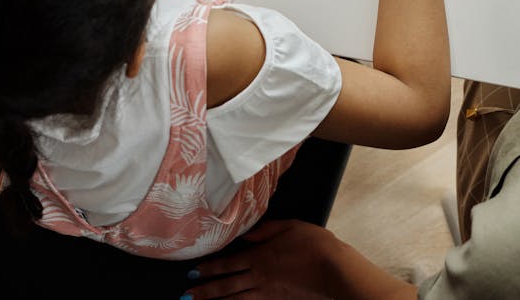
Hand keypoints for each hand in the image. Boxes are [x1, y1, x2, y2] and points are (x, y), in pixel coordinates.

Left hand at [184, 220, 331, 296]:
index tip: (194, 272)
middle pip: (226, 285)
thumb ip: (266, 230)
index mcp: (260, 256)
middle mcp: (259, 277)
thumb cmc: (313, 244)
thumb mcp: (289, 226)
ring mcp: (267, 293)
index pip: (229, 263)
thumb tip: (248, 235)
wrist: (332, 270)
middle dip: (205, 290)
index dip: (210, 268)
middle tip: (187, 295)